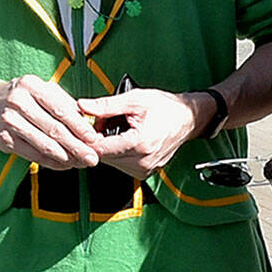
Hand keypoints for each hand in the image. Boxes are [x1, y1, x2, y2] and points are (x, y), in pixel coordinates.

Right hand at [0, 75, 101, 169]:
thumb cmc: (24, 96)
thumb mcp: (43, 90)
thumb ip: (65, 104)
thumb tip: (90, 122)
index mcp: (32, 86)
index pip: (61, 110)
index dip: (80, 127)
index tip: (94, 139)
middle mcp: (19, 102)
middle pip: (54, 129)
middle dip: (77, 146)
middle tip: (92, 158)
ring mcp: (9, 121)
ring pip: (44, 144)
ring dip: (66, 157)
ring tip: (81, 163)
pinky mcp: (3, 139)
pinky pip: (32, 155)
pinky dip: (51, 162)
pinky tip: (64, 164)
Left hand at [77, 88, 203, 179]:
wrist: (188, 119)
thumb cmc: (166, 108)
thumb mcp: (135, 100)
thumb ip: (106, 106)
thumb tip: (83, 106)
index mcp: (139, 144)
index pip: (100, 148)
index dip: (88, 136)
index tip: (86, 126)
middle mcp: (142, 162)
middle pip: (103, 156)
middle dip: (98, 140)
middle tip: (104, 122)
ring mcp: (144, 169)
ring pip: (111, 162)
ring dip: (108, 147)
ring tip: (118, 130)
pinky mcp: (145, 172)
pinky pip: (121, 164)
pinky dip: (118, 152)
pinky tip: (124, 139)